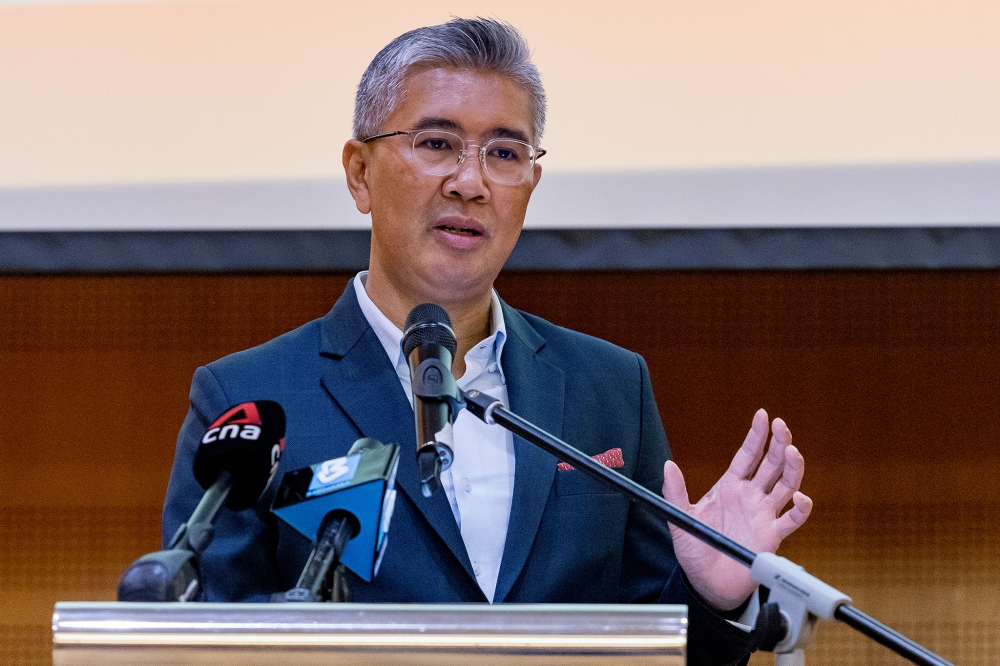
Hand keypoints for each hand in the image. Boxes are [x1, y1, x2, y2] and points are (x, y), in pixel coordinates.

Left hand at [661, 408, 811, 611]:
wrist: (707, 583)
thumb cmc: (694, 550)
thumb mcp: (680, 518)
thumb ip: (675, 492)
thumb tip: (667, 466)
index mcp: (729, 486)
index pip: (747, 455)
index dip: (756, 435)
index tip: (762, 416)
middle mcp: (750, 496)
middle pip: (771, 464)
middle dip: (779, 443)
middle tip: (781, 426)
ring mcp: (764, 514)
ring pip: (786, 485)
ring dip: (792, 468)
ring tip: (793, 452)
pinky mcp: (773, 535)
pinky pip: (792, 519)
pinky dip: (801, 508)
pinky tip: (800, 498)